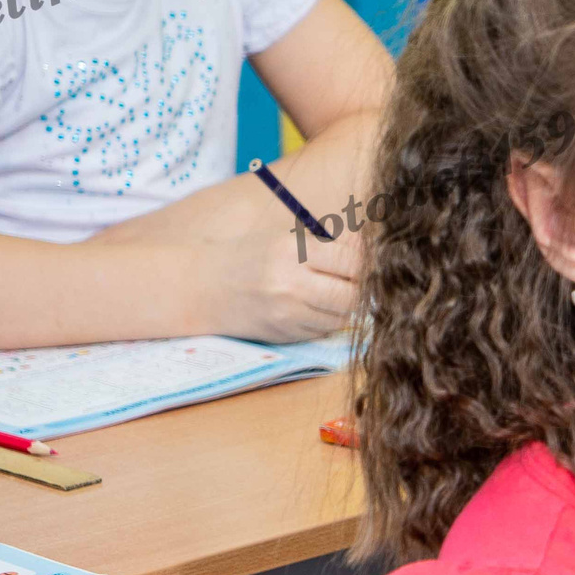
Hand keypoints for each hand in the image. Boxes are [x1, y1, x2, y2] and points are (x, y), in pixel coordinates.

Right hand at [206, 217, 361, 340]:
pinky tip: (309, 308)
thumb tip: (370, 245)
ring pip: (341, 318)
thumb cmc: (250, 257)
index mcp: (292, 252)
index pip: (351, 262)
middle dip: (357, 289)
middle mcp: (291, 284)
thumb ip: (328, 244)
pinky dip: (325, 321)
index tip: (360, 262)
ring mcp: (287, 314)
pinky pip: (323, 331)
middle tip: (348, 281)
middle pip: (352, 296)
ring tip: (326, 293)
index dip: (364, 264)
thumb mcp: (285, 240)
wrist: (203, 288)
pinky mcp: (284, 334)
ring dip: (343, 307)